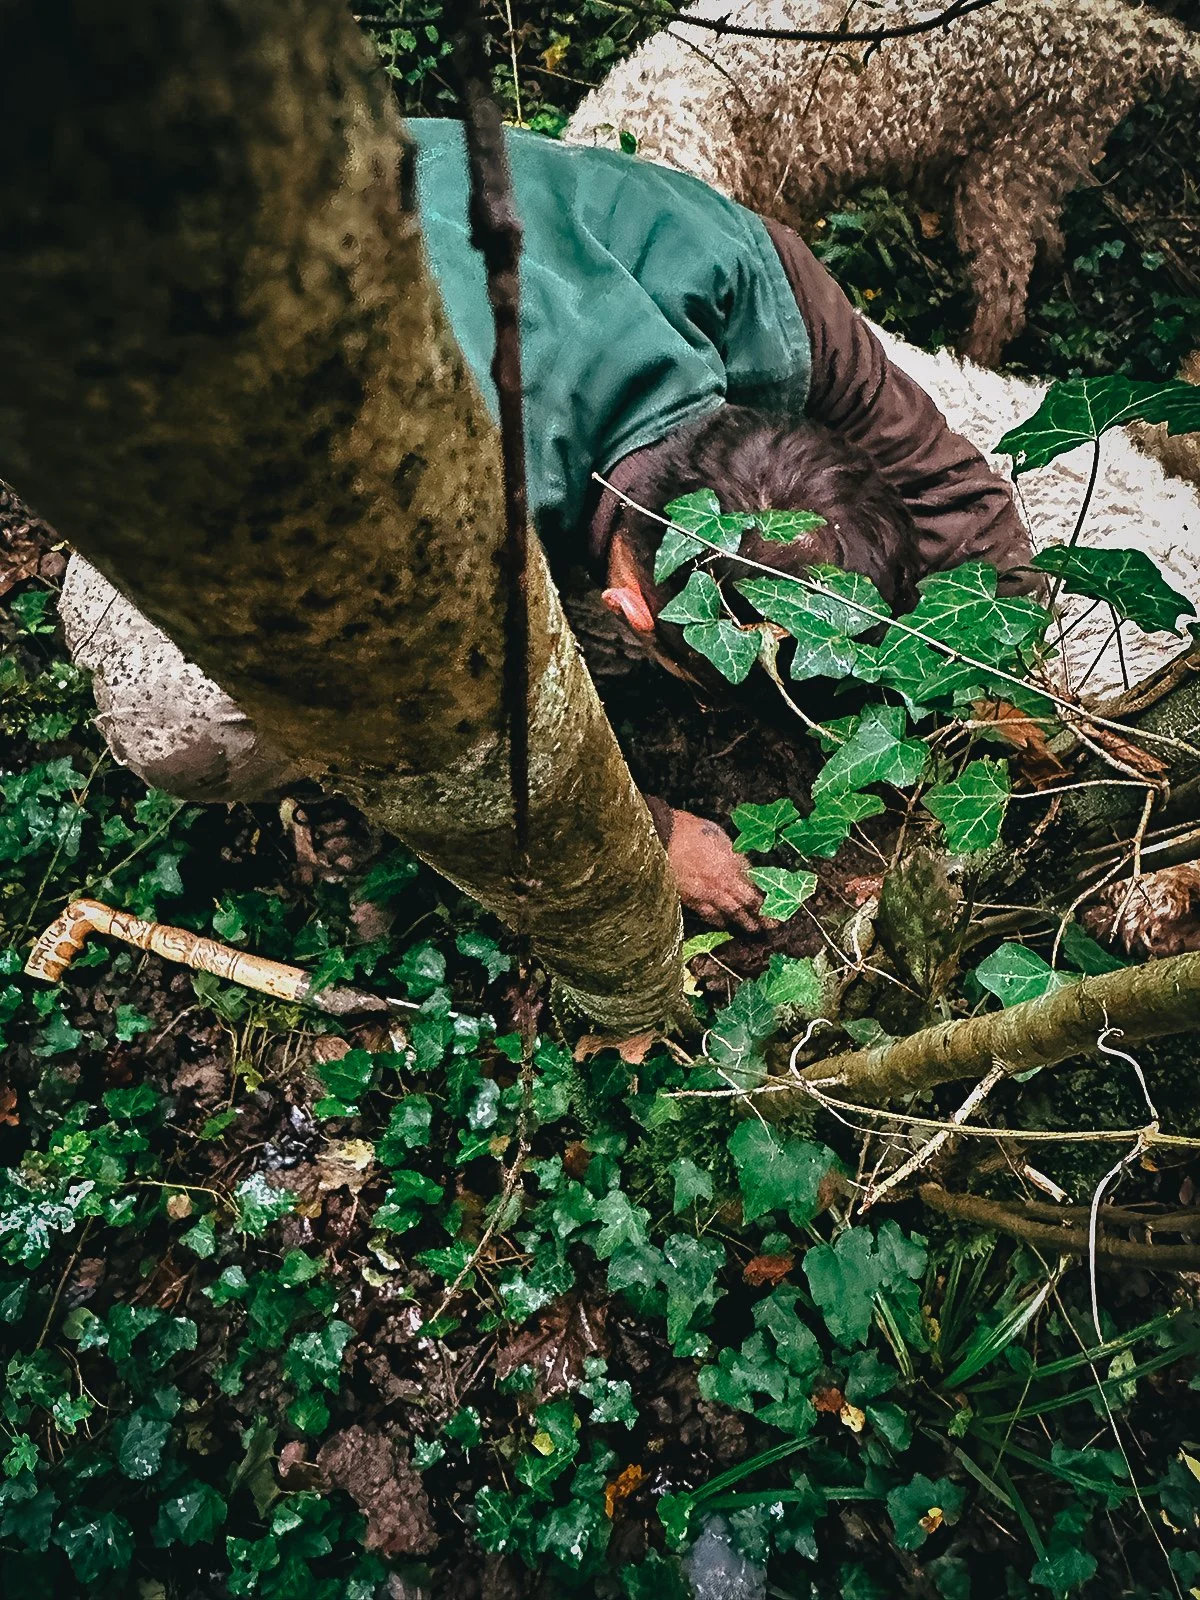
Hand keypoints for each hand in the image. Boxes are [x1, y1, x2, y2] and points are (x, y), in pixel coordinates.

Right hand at [666, 808, 767, 931]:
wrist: (664, 836)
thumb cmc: (694, 831)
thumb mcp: (722, 839)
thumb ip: (735, 857)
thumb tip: (746, 870)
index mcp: (732, 864)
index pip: (754, 885)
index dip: (766, 897)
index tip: (777, 905)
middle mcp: (722, 881)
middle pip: (746, 902)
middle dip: (760, 915)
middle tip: (772, 925)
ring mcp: (706, 892)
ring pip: (729, 911)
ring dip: (742, 921)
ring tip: (753, 929)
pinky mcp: (690, 898)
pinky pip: (708, 913)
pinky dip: (718, 920)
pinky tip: (723, 923)